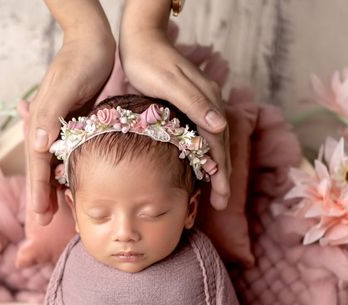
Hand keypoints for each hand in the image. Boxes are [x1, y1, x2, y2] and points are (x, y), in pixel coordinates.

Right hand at [28, 1, 115, 224]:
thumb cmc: (79, 63)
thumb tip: (37, 145)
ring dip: (54, 188)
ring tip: (57, 211)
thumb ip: (50, 115)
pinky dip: (66, 173)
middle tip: (46, 222)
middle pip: (42, 170)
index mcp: (41, 124)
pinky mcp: (72, 127)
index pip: (38, 166)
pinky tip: (70, 185)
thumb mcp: (65, 87)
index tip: (39, 216)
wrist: (91, 44)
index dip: (39, 192)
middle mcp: (46, 130)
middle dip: (43, 197)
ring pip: (53, 166)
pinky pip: (67, 157)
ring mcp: (58, 129)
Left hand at [120, 0, 230, 210]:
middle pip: (220, 147)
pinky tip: (200, 167)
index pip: (218, 145)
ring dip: (216, 169)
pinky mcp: (190, 108)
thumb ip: (194, 104)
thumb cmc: (150, 63)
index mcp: (207, 102)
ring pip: (214, 144)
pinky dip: (205, 156)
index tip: (222, 197)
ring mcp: (201, 106)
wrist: (142, 40)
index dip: (221, 173)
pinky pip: (203, 137)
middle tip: (221, 203)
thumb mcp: (170, 83)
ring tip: (216, 192)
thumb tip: (219, 127)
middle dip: (222, 177)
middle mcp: (209, 105)